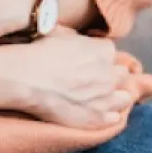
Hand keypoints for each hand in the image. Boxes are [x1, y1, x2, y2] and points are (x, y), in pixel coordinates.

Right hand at [6, 28, 133, 129]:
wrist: (27, 79)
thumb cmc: (40, 54)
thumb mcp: (62, 34)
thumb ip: (80, 40)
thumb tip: (79, 41)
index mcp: (104, 51)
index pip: (112, 54)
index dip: (100, 59)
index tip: (90, 63)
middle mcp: (111, 74)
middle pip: (121, 75)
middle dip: (111, 76)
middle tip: (94, 80)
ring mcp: (106, 98)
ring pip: (124, 98)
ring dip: (115, 97)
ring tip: (100, 99)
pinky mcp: (97, 118)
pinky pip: (114, 118)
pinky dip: (108, 116)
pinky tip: (96, 113)